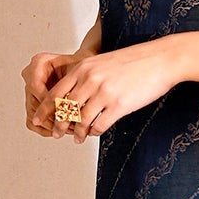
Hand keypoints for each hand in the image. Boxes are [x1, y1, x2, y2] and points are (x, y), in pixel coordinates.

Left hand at [29, 38, 180, 142]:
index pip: (55, 93)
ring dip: (78, 133)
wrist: (161, 59)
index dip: (44, 110)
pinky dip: (94, 133)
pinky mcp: (119, 105)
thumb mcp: (103, 62)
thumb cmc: (135, 61)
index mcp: (83, 68)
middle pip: (65, 110)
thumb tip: (72, 95)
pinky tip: (95, 133)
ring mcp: (104, 93)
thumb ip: (86, 76)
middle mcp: (90, 80)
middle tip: (56, 135)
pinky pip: (99, 125)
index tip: (38, 120)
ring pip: (81, 121)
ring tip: (78, 139)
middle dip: (58, 125)